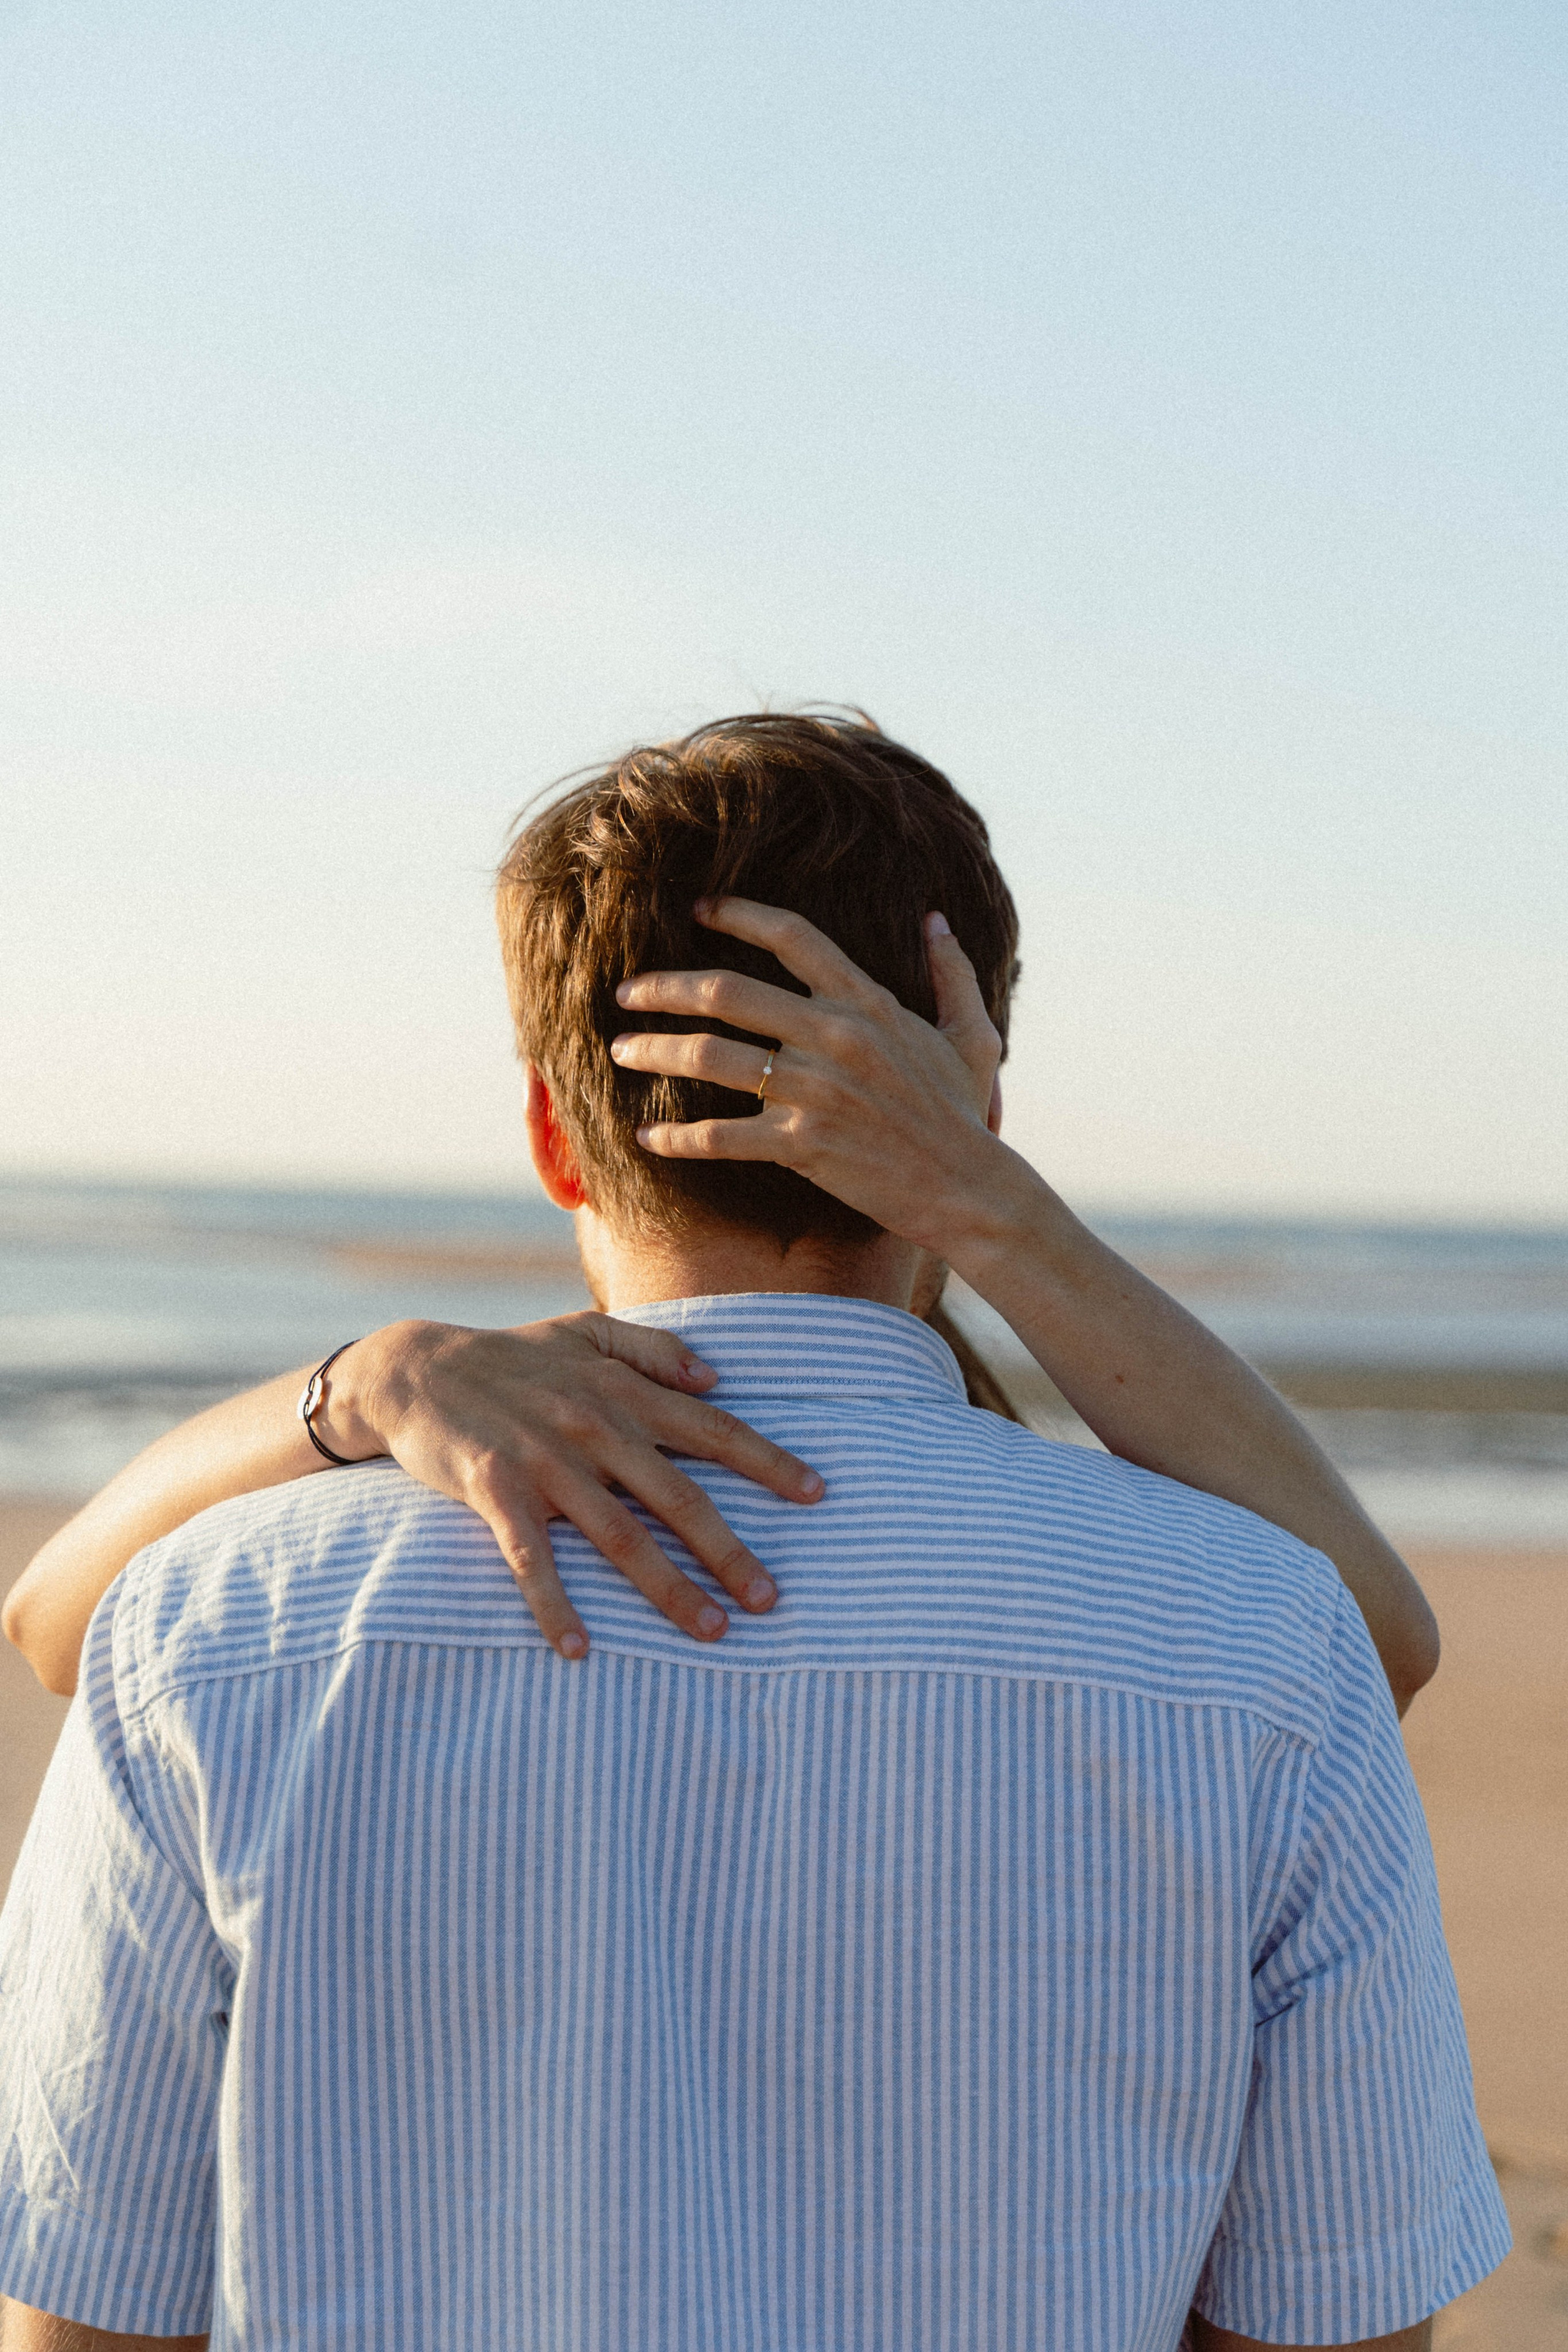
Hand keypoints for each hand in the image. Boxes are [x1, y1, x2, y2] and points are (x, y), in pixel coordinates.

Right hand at [328, 1314, 824, 1658]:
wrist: (413, 1369)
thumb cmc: (511, 1357)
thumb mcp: (585, 1331)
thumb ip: (652, 1350)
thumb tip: (718, 1377)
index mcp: (622, 1390)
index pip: (710, 1428)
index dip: (766, 1461)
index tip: (818, 1494)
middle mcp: (593, 1424)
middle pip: (677, 1495)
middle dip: (729, 1549)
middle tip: (772, 1599)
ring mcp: (545, 1458)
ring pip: (618, 1535)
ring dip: (666, 1588)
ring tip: (710, 1632)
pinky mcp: (495, 1489)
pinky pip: (532, 1558)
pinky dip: (555, 1604)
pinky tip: (579, 1649)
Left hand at [610, 897, 1015, 1254]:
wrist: (968, 1188)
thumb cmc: (964, 1114)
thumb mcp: (972, 1036)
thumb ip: (953, 974)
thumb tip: (937, 922)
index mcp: (869, 1003)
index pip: (792, 936)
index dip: (737, 914)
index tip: (697, 910)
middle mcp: (835, 1037)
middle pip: (726, 991)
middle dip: (663, 988)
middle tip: (626, 991)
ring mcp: (815, 1092)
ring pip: (711, 1058)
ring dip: (654, 1051)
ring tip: (620, 1051)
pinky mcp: (802, 1146)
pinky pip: (721, 1137)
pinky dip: (677, 1138)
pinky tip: (647, 1137)